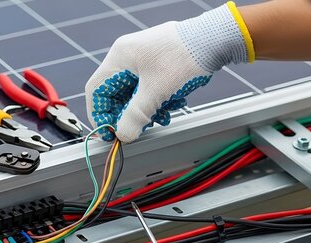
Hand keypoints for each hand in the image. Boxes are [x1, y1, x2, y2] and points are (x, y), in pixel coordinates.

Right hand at [85, 2, 252, 142]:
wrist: (214, 40)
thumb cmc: (184, 57)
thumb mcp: (156, 92)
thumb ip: (136, 116)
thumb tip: (123, 135)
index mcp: (120, 57)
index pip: (96, 90)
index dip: (99, 114)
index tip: (108, 132)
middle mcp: (128, 55)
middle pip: (116, 93)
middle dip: (127, 114)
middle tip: (136, 129)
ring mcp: (144, 58)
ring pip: (134, 92)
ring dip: (145, 110)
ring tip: (160, 118)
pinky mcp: (158, 63)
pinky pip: (149, 87)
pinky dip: (156, 100)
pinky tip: (170, 106)